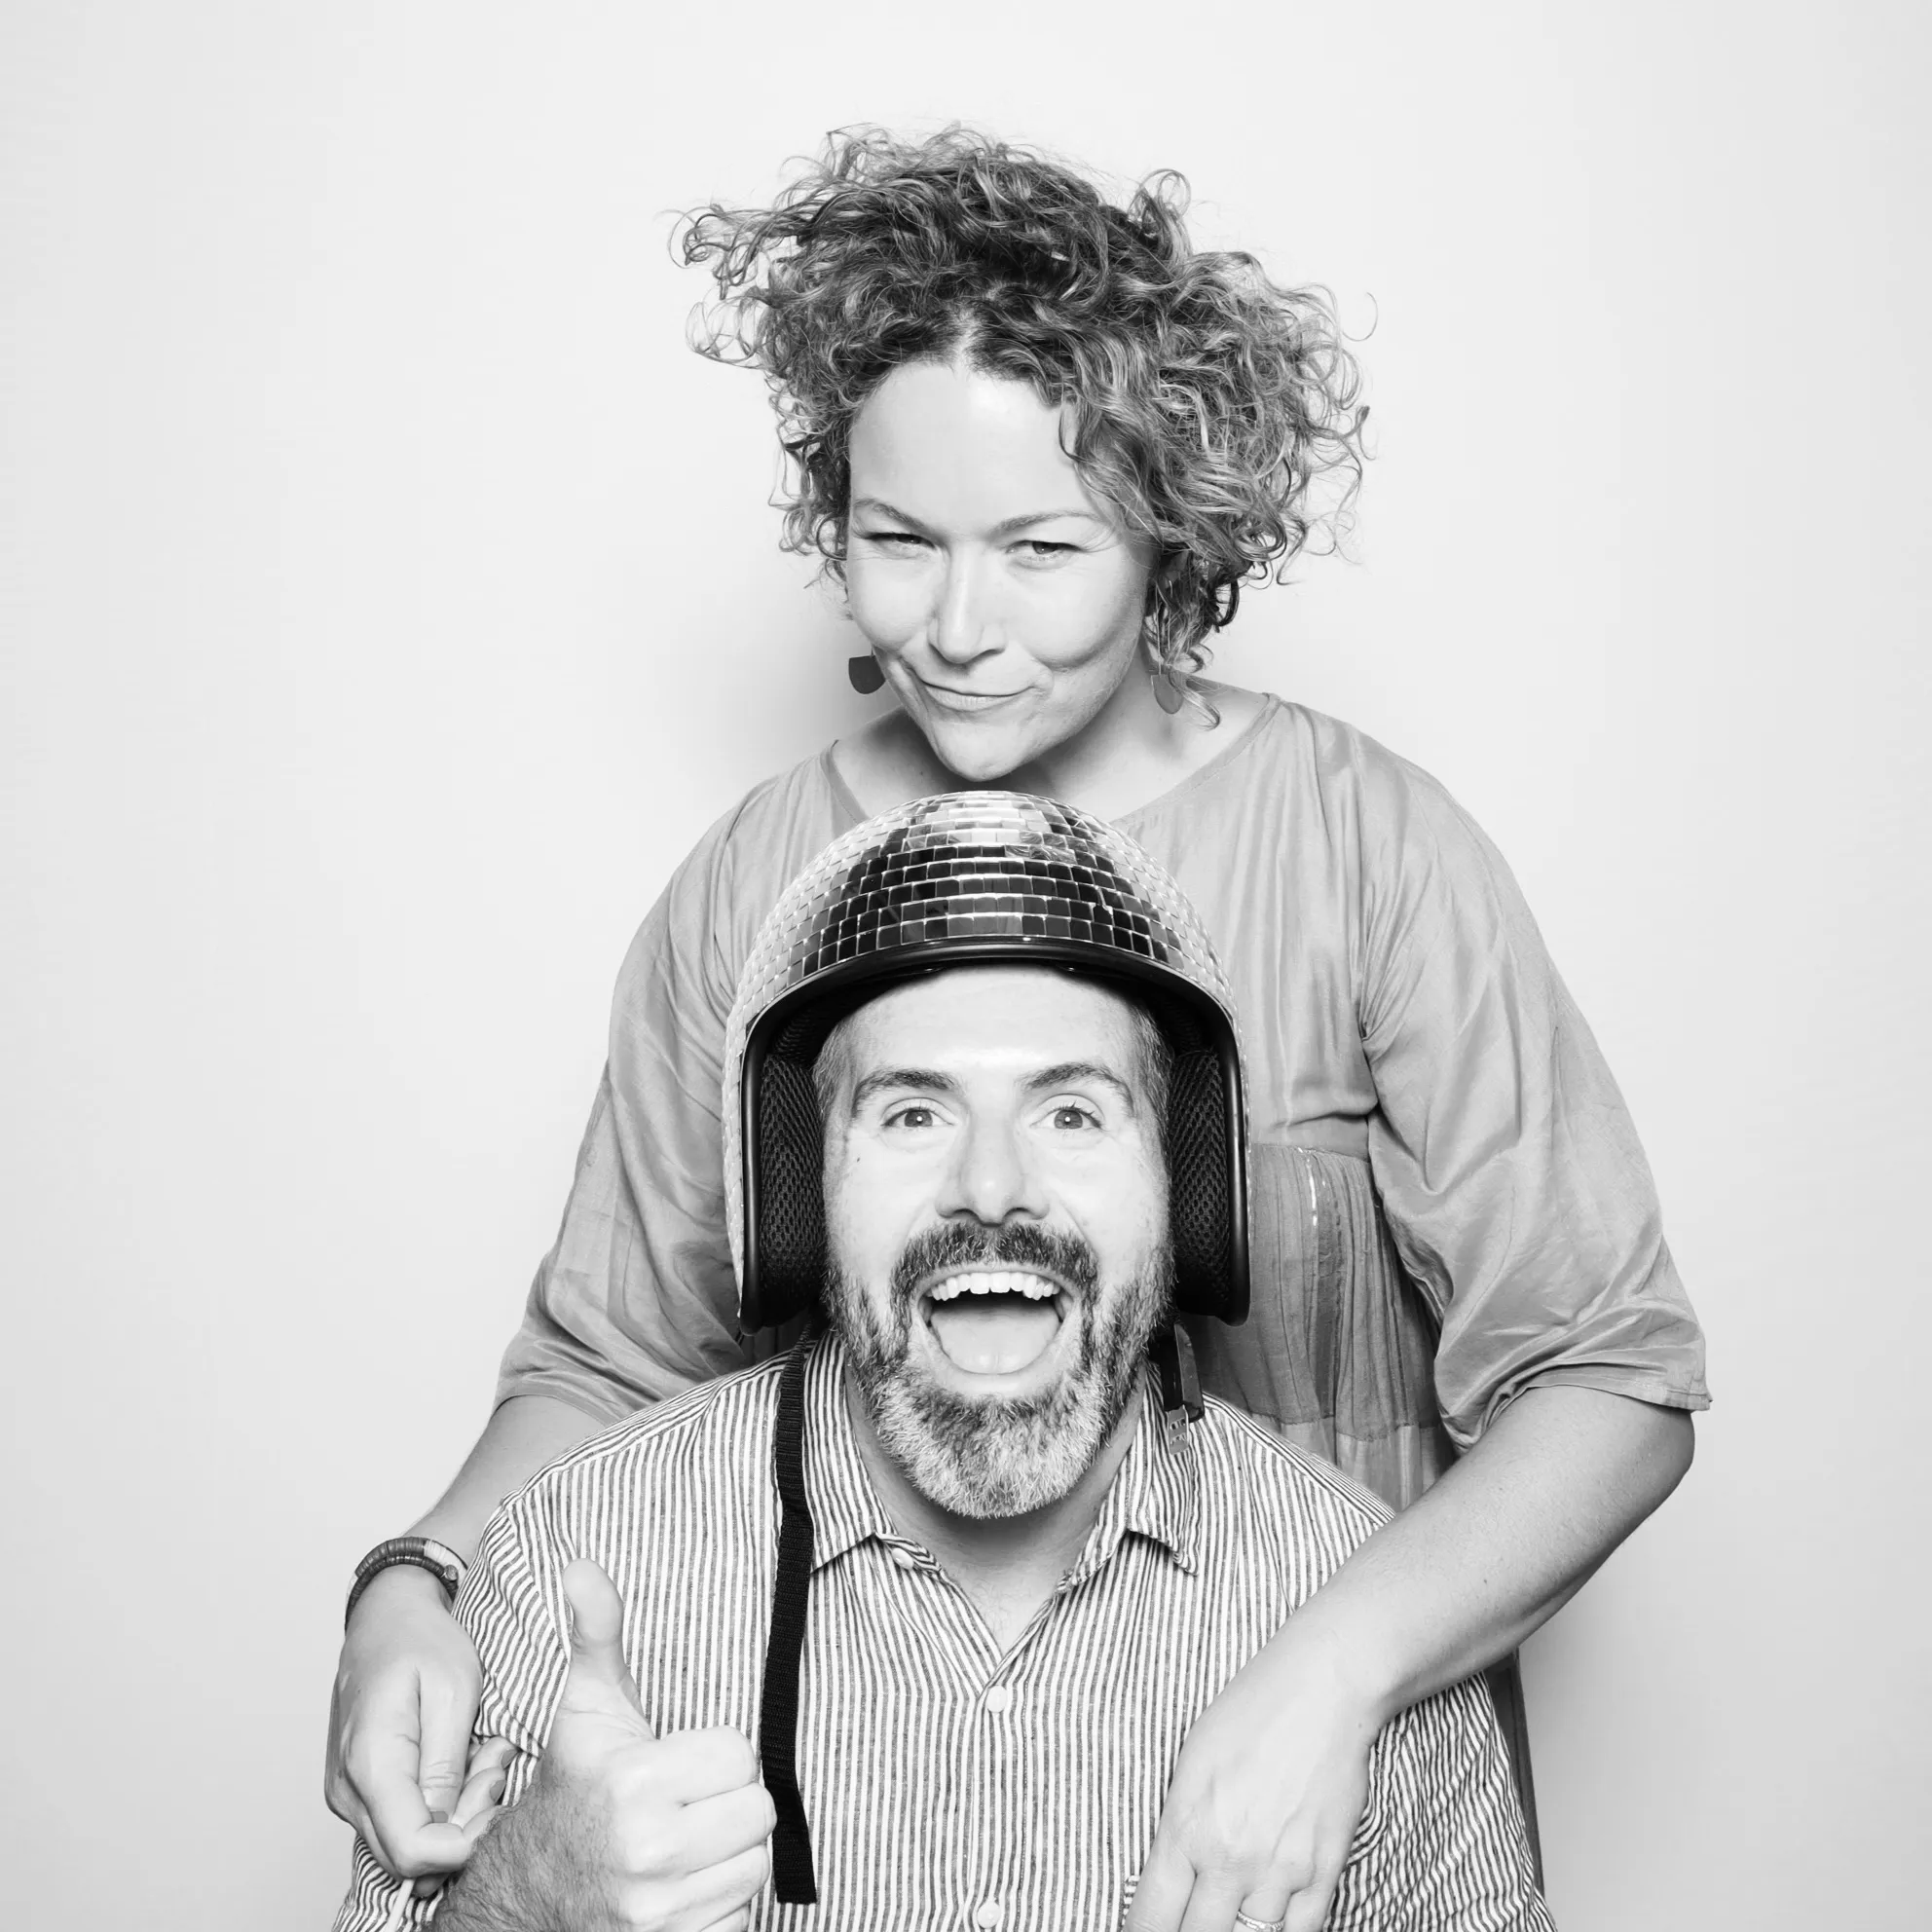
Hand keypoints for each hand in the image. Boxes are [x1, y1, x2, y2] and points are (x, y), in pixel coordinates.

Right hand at [327, 1562, 490, 1879]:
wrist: (387, 1616)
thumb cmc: (422, 1640)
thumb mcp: (454, 1690)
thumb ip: (447, 1765)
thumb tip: (447, 1829)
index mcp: (369, 1763)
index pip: (411, 1850)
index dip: (462, 1845)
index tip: (496, 1799)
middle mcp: (346, 1789)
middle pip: (407, 1856)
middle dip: (464, 1827)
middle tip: (495, 1765)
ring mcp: (345, 1793)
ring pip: (405, 1842)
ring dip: (455, 1812)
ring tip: (483, 1754)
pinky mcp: (356, 1790)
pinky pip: (399, 1821)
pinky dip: (438, 1804)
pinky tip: (462, 1762)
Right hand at [477, 1558, 774, 1931]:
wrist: (527, 1896)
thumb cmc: (571, 1792)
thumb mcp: (584, 1708)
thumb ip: (596, 1632)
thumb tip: (580, 1565)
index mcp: (636, 1785)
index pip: (741, 1756)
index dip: (713, 1757)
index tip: (677, 1764)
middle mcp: (650, 1854)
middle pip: (757, 1812)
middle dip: (727, 1805)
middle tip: (684, 1804)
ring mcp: (661, 1914)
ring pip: (755, 1865)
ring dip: (726, 1856)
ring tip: (682, 1844)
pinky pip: (741, 1917)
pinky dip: (719, 1906)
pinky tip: (681, 1888)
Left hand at [1126, 1626, 1379, 1931]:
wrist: (1323, 1689)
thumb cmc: (1250, 1711)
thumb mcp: (1190, 1762)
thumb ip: (1178, 1826)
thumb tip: (1170, 1878)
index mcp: (1187, 1826)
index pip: (1152, 1917)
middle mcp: (1230, 1858)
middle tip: (1187, 1924)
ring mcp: (1280, 1870)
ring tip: (1226, 1919)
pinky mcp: (1324, 1870)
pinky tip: (1267, 1925)